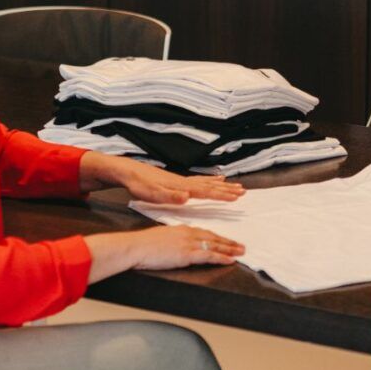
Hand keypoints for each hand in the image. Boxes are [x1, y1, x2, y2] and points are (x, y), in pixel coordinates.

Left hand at [84, 153, 243, 203]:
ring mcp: (181, 180)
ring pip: (206, 182)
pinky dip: (209, 179)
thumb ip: (170, 196)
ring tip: (234, 185)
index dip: (222, 195)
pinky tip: (213, 179)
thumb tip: (187, 197)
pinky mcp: (175, 180)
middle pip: (210, 186)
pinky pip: (198, 180)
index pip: (206, 191)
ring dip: (221, 185)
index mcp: (181, 187)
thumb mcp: (152, 194)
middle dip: (227, 190)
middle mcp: (184, 182)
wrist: (127, 172)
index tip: (237, 196)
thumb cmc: (139, 184)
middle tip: (243, 191)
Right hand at [85, 226, 244, 277]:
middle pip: (212, 237)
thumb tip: (176, 246)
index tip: (225, 240)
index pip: (204, 232)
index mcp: (181, 229)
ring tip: (240, 252)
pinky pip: (209, 255)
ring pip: (214, 245)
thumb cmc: (142, 245)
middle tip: (240, 246)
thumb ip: (172, 240)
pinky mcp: (187, 254)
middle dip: (228, 242)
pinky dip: (221, 257)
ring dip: (229, 249)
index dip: (217, 237)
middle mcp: (187, 234)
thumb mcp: (160, 238)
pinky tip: (230, 260)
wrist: (136, 247)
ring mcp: (188, 243)